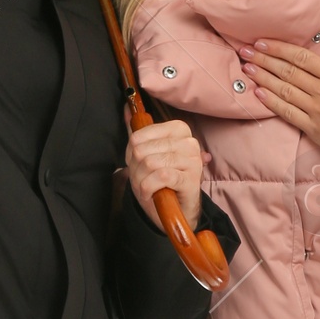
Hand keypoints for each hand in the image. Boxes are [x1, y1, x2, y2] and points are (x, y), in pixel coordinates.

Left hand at [123, 108, 204, 231]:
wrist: (176, 210)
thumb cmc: (160, 181)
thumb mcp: (147, 155)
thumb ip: (138, 133)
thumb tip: (126, 108)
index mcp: (179, 129)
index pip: (139, 136)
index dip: (132, 154)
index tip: (138, 164)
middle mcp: (189, 142)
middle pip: (142, 151)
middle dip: (135, 171)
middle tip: (143, 180)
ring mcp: (193, 160)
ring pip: (150, 163)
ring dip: (141, 181)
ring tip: (146, 187)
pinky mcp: (191, 179)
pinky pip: (161, 176)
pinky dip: (149, 188)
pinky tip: (151, 194)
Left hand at [242, 30, 319, 179]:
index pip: (302, 58)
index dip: (280, 48)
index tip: (263, 41)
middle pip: (287, 71)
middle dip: (264, 59)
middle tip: (245, 50)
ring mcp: (315, 109)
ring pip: (283, 90)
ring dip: (263, 78)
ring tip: (246, 68)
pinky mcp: (312, 128)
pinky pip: (287, 112)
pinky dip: (271, 102)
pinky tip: (258, 94)